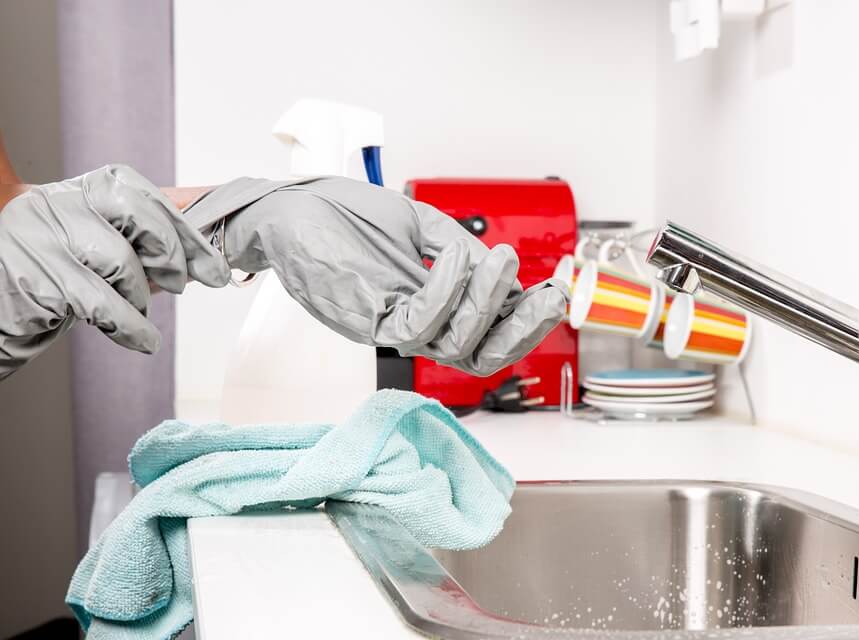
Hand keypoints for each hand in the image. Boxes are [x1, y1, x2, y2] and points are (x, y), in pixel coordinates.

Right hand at [0, 165, 229, 378]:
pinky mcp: (35, 280)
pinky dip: (133, 328)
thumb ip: (137, 244)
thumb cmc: (49, 281)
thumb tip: (199, 254)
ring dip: (140, 297)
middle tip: (181, 284)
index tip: (212, 264)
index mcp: (74, 192)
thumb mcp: (92, 251)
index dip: (184, 231)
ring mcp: (42, 240)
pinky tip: (144, 341)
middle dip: (172, 253)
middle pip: (138, 215)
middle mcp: (55, 206)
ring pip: (122, 262)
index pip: (142, 195)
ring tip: (136, 314)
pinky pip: (103, 304)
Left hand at [213, 177, 567, 375]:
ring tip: (503, 258)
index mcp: (429, 307)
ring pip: (455, 344)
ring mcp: (389, 327)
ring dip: (487, 302)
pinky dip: (446, 290)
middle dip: (524, 329)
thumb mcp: (416, 227)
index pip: (488, 333)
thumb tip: (498, 265)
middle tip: (553, 294)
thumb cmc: (343, 217)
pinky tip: (459, 256)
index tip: (557, 290)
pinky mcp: (366, 319)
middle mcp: (413, 327)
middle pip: (481, 356)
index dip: (527, 320)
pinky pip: (417, 322)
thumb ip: (457, 248)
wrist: (288, 208)